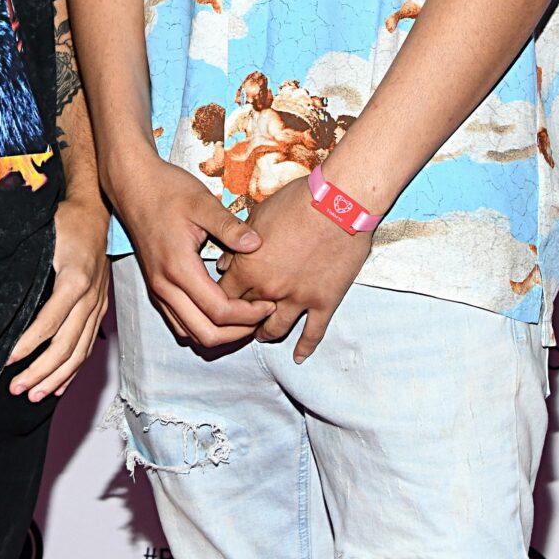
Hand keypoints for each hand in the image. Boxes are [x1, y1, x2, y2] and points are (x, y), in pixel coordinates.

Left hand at [7, 194, 109, 400]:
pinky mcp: (100, 308)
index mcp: (75, 279)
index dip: (27, 344)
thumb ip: (27, 263)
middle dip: (40, 372)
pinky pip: (88, 345)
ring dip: (56, 378)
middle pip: (66, 345)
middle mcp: (90, 296)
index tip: (6, 359)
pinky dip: (73, 370)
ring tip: (33, 396)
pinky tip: (58, 387)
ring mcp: (98, 304)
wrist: (98, 211)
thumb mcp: (45, 235)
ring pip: (79, 351)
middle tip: (16, 389)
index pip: (49, 322)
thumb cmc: (66, 220)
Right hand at [113, 152, 275, 348]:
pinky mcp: (156, 287)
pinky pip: (179, 322)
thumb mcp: (202, 202)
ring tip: (246, 316)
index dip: (248, 314)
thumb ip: (229, 226)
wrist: (133, 184)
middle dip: (238, 332)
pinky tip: (222, 310)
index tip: (269, 303)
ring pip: (190, 334)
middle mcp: (165, 286)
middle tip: (262, 315)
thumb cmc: (167, 189)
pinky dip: (203, 326)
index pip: (219, 311)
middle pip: (205, 334)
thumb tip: (257, 244)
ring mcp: (158, 289)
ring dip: (220, 333)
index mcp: (179, 267)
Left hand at [217, 177, 372, 363]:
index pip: (224, 294)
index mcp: (249, 267)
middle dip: (239, 318)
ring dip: (265, 334)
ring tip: (262, 335)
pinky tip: (299, 357)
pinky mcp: (324, 302)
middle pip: (245, 314)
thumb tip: (223, 263)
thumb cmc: (296, 201)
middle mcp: (269, 289)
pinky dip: (305, 348)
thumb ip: (238, 243)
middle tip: (238, 322)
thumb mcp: (258, 216)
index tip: (221, 298)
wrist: (339, 202)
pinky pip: (313, 333)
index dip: (220, 297)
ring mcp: (298, 299)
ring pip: (275, 329)